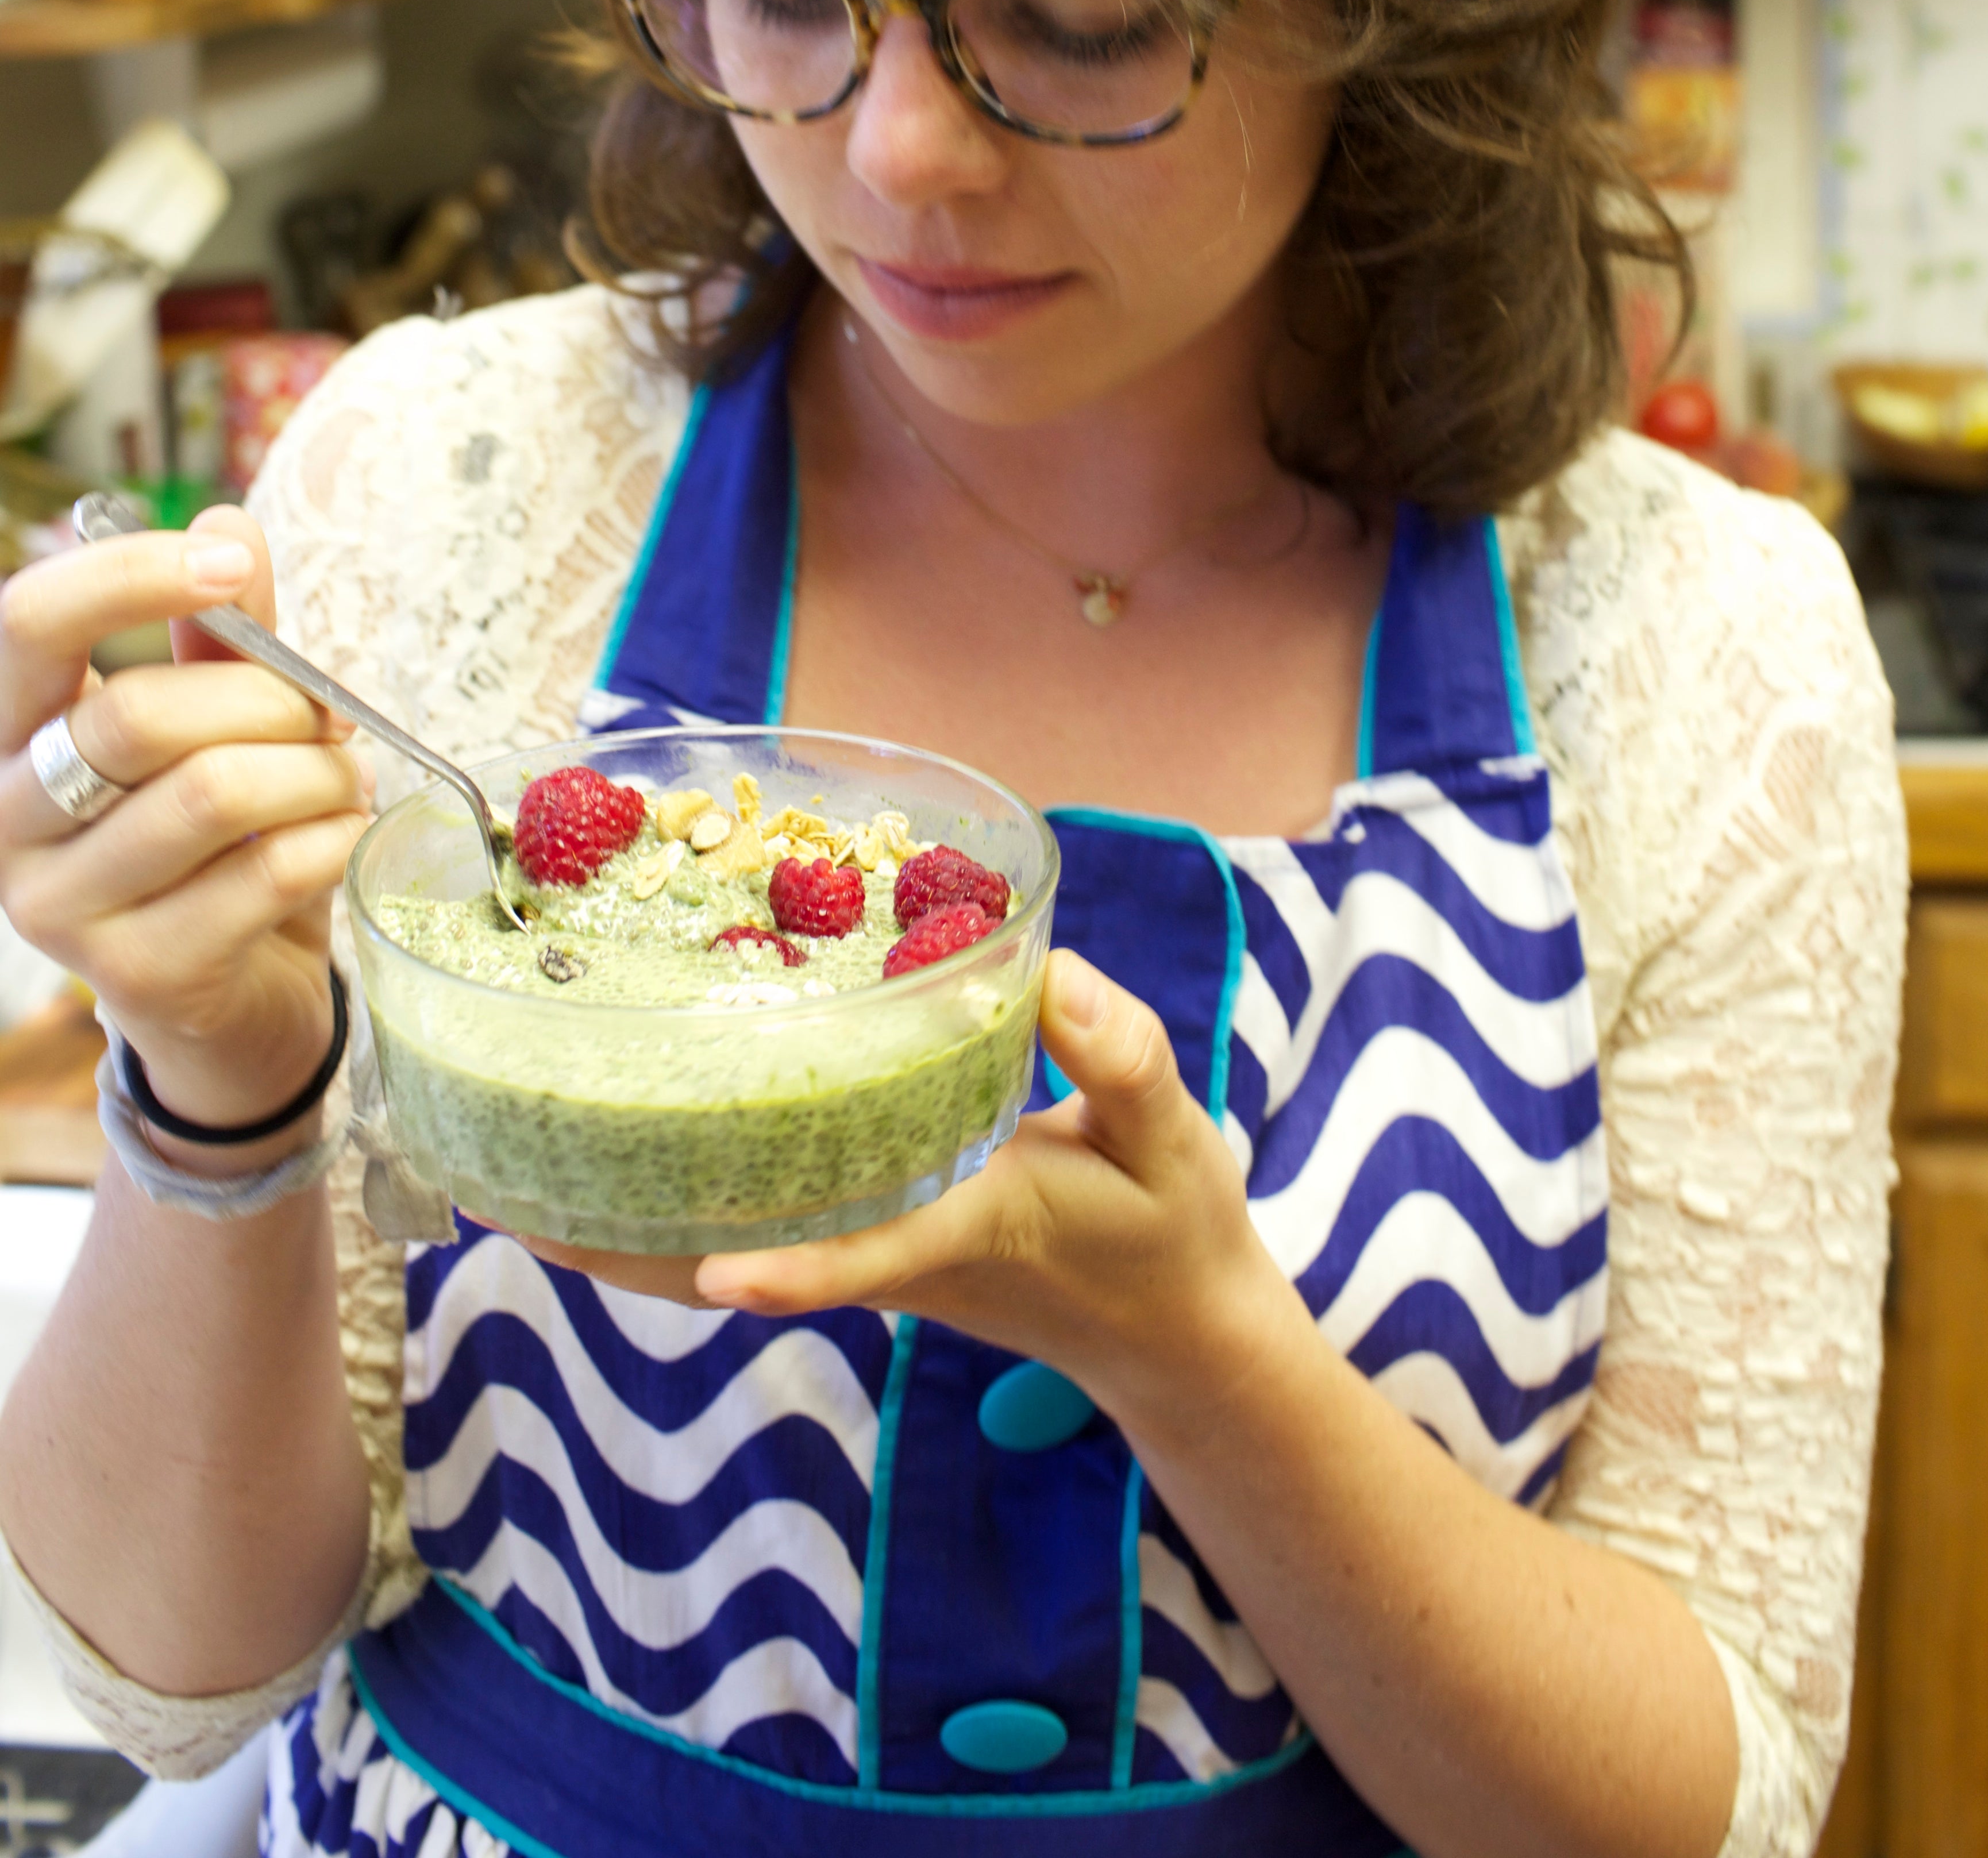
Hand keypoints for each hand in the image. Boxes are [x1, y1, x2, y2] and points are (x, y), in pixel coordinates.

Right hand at [0, 508, 372, 1158]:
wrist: (229, 1000)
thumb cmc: (218, 839)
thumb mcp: (219, 720)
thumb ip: (221, 631)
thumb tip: (227, 521)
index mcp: (16, 734)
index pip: (28, 624)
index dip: (129, 576)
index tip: (229, 566)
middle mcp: (11, 819)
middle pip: (142, 715)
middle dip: (271, 701)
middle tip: (330, 718)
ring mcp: (62, 908)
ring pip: (210, 793)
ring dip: (315, 773)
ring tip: (348, 778)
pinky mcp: (136, 974)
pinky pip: (262, 872)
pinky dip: (331, 838)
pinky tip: (342, 834)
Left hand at [524, 950, 1299, 1432]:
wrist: (1170, 1329)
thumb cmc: (1170, 1232)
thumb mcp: (1176, 1143)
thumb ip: (1126, 1062)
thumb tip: (1053, 972)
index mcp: (972, 1231)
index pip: (875, 1256)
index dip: (801, 1270)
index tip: (718, 1276)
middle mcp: (897, 1251)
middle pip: (739, 1268)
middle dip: (621, 1247)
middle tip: (500, 1197)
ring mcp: (870, 1250)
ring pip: (721, 1256)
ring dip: (615, 1234)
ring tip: (498, 1179)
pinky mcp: (867, 1235)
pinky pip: (749, 1225)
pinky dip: (666, 1207)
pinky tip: (606, 1158)